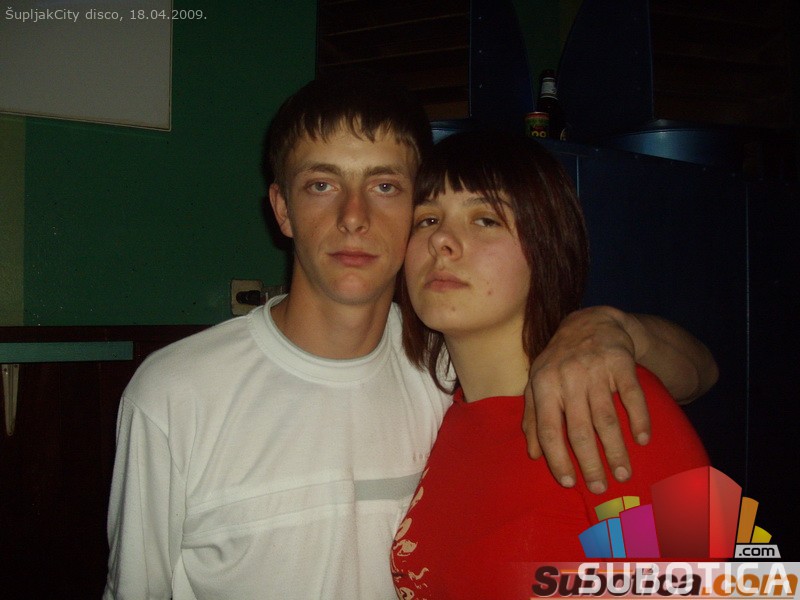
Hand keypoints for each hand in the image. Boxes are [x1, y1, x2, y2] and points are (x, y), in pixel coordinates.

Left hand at [522, 306, 651, 493]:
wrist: (591, 323)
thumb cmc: (560, 361)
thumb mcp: (538, 383)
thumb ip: (533, 417)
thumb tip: (532, 454)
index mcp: (544, 384)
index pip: (549, 429)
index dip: (557, 458)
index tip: (568, 483)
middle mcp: (568, 377)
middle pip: (579, 430)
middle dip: (590, 463)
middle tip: (600, 488)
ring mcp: (595, 369)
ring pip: (606, 419)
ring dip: (616, 451)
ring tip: (623, 474)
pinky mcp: (621, 362)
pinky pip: (631, 396)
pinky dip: (639, 419)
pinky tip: (642, 440)